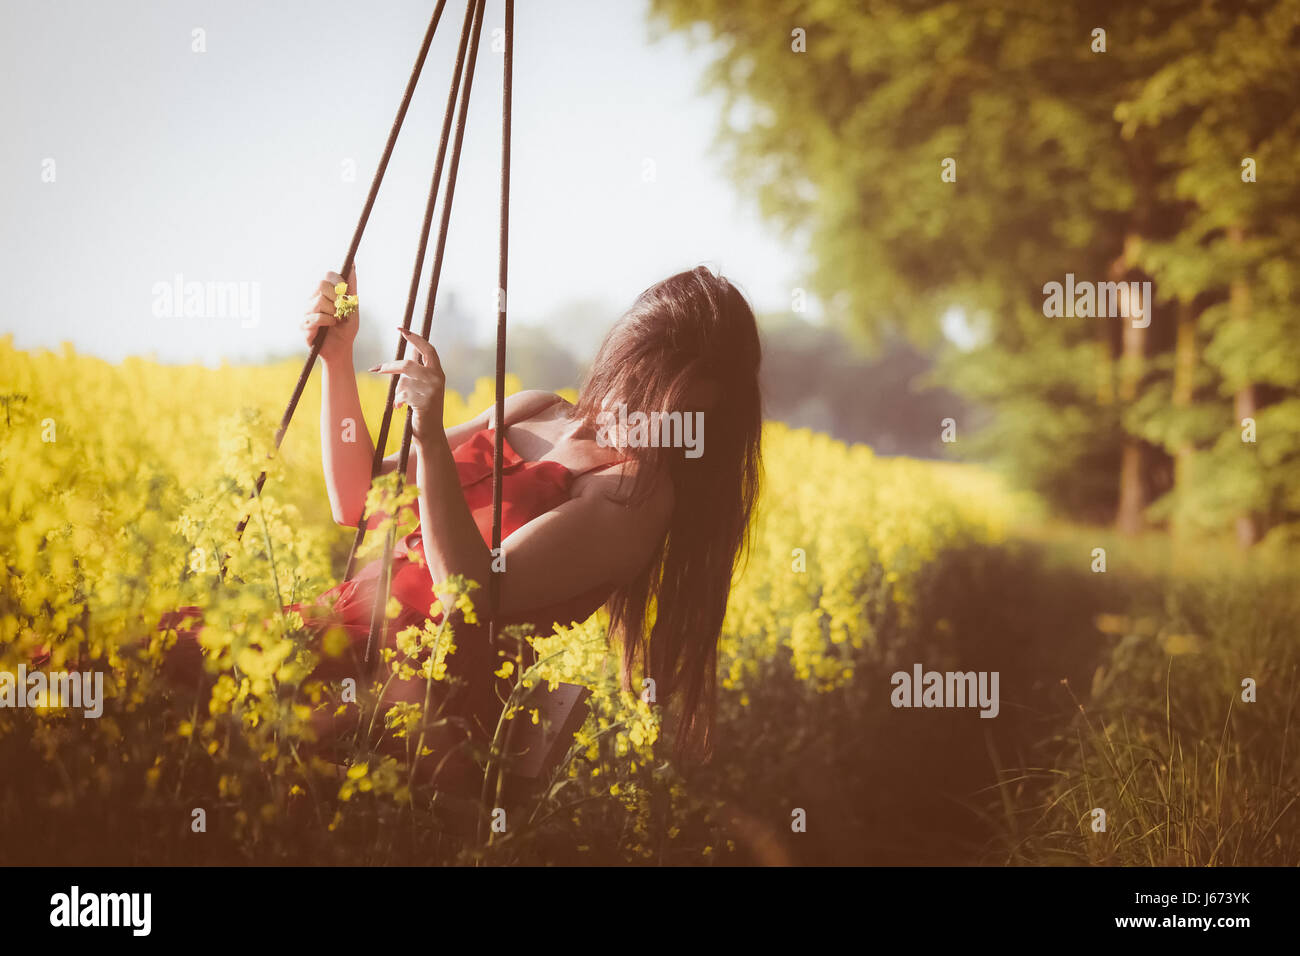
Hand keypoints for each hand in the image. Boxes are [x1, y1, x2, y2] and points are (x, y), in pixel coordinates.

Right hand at [302, 265, 357, 363]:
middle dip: (337, 297)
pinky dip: (327, 321)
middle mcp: (313, 299)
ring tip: (337, 320)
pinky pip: (315, 317)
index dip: (339, 282)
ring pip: (319, 301)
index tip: (346, 294)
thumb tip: (353, 264)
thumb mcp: (353, 306)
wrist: (342, 348)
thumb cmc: (346, 327)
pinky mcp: (303, 325)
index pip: (328, 275)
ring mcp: (306, 311)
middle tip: (341, 309)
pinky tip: (331, 325)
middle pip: (321, 284)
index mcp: (324, 292)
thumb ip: (351, 287)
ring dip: (333, 312)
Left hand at [370, 328, 444, 444]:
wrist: (431, 432)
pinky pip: (402, 395)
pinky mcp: (425, 401)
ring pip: (402, 382)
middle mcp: (437, 378)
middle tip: (376, 369)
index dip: (415, 338)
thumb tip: (402, 358)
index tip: (401, 329)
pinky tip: (401, 408)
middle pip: (407, 365)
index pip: (428, 349)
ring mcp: (432, 390)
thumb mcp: (422, 387)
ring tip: (400, 401)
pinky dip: (398, 401)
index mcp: (438, 372)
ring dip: (397, 392)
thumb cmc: (423, 409)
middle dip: (390, 367)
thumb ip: (415, 373)